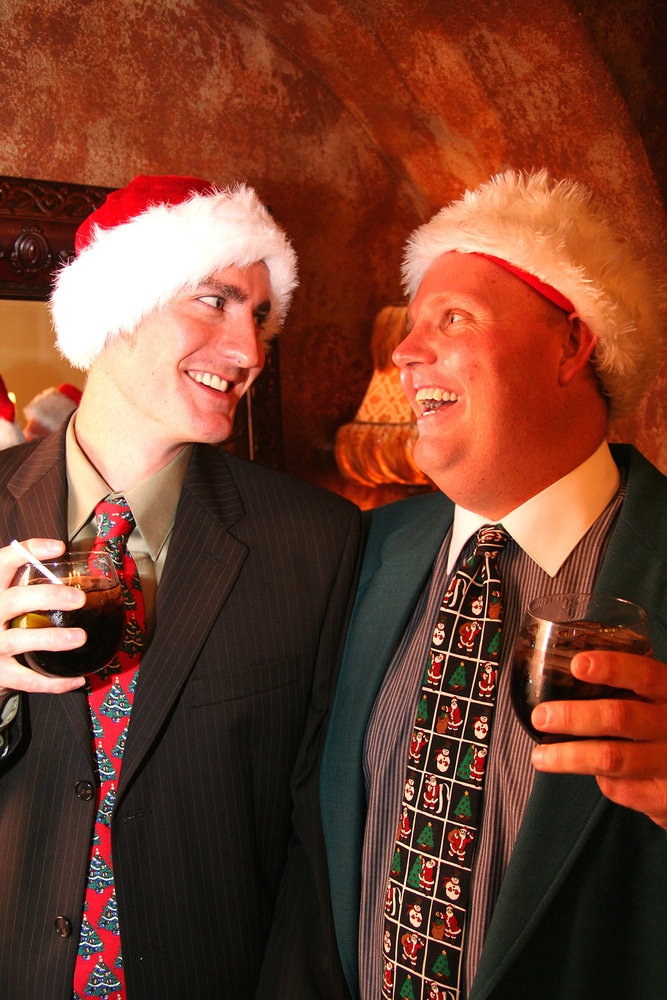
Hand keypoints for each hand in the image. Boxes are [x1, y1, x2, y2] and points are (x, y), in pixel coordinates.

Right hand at [0, 538, 85, 697]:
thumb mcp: (1, 594)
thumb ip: (20, 579)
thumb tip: (61, 556)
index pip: (3, 562)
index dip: (30, 551)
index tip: (58, 548)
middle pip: (14, 600)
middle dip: (48, 596)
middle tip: (78, 598)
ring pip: (20, 640)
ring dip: (52, 639)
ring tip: (80, 637)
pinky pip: (28, 680)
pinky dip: (53, 682)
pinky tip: (76, 678)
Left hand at [531, 649, 666, 828]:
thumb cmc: (666, 728)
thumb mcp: (658, 701)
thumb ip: (630, 688)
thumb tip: (573, 670)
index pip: (644, 674)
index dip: (611, 668)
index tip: (577, 665)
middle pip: (620, 717)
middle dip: (573, 716)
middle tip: (542, 717)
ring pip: (612, 757)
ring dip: (569, 757)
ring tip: (541, 756)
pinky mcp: (664, 796)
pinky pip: (621, 789)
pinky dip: (600, 780)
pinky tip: (590, 773)